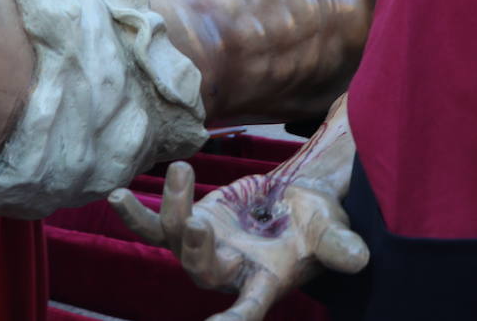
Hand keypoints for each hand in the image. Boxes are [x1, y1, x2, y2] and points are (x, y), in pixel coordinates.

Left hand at [110, 161, 367, 320]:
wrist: (296, 202)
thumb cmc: (317, 222)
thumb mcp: (333, 231)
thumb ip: (340, 247)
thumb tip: (359, 258)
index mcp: (263, 281)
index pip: (248, 308)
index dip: (234, 320)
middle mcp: (228, 271)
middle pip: (201, 270)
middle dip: (197, 248)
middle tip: (198, 221)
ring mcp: (204, 248)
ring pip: (173, 240)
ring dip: (171, 209)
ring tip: (182, 170)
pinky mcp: (188, 224)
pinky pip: (154, 225)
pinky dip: (135, 213)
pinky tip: (116, 195)